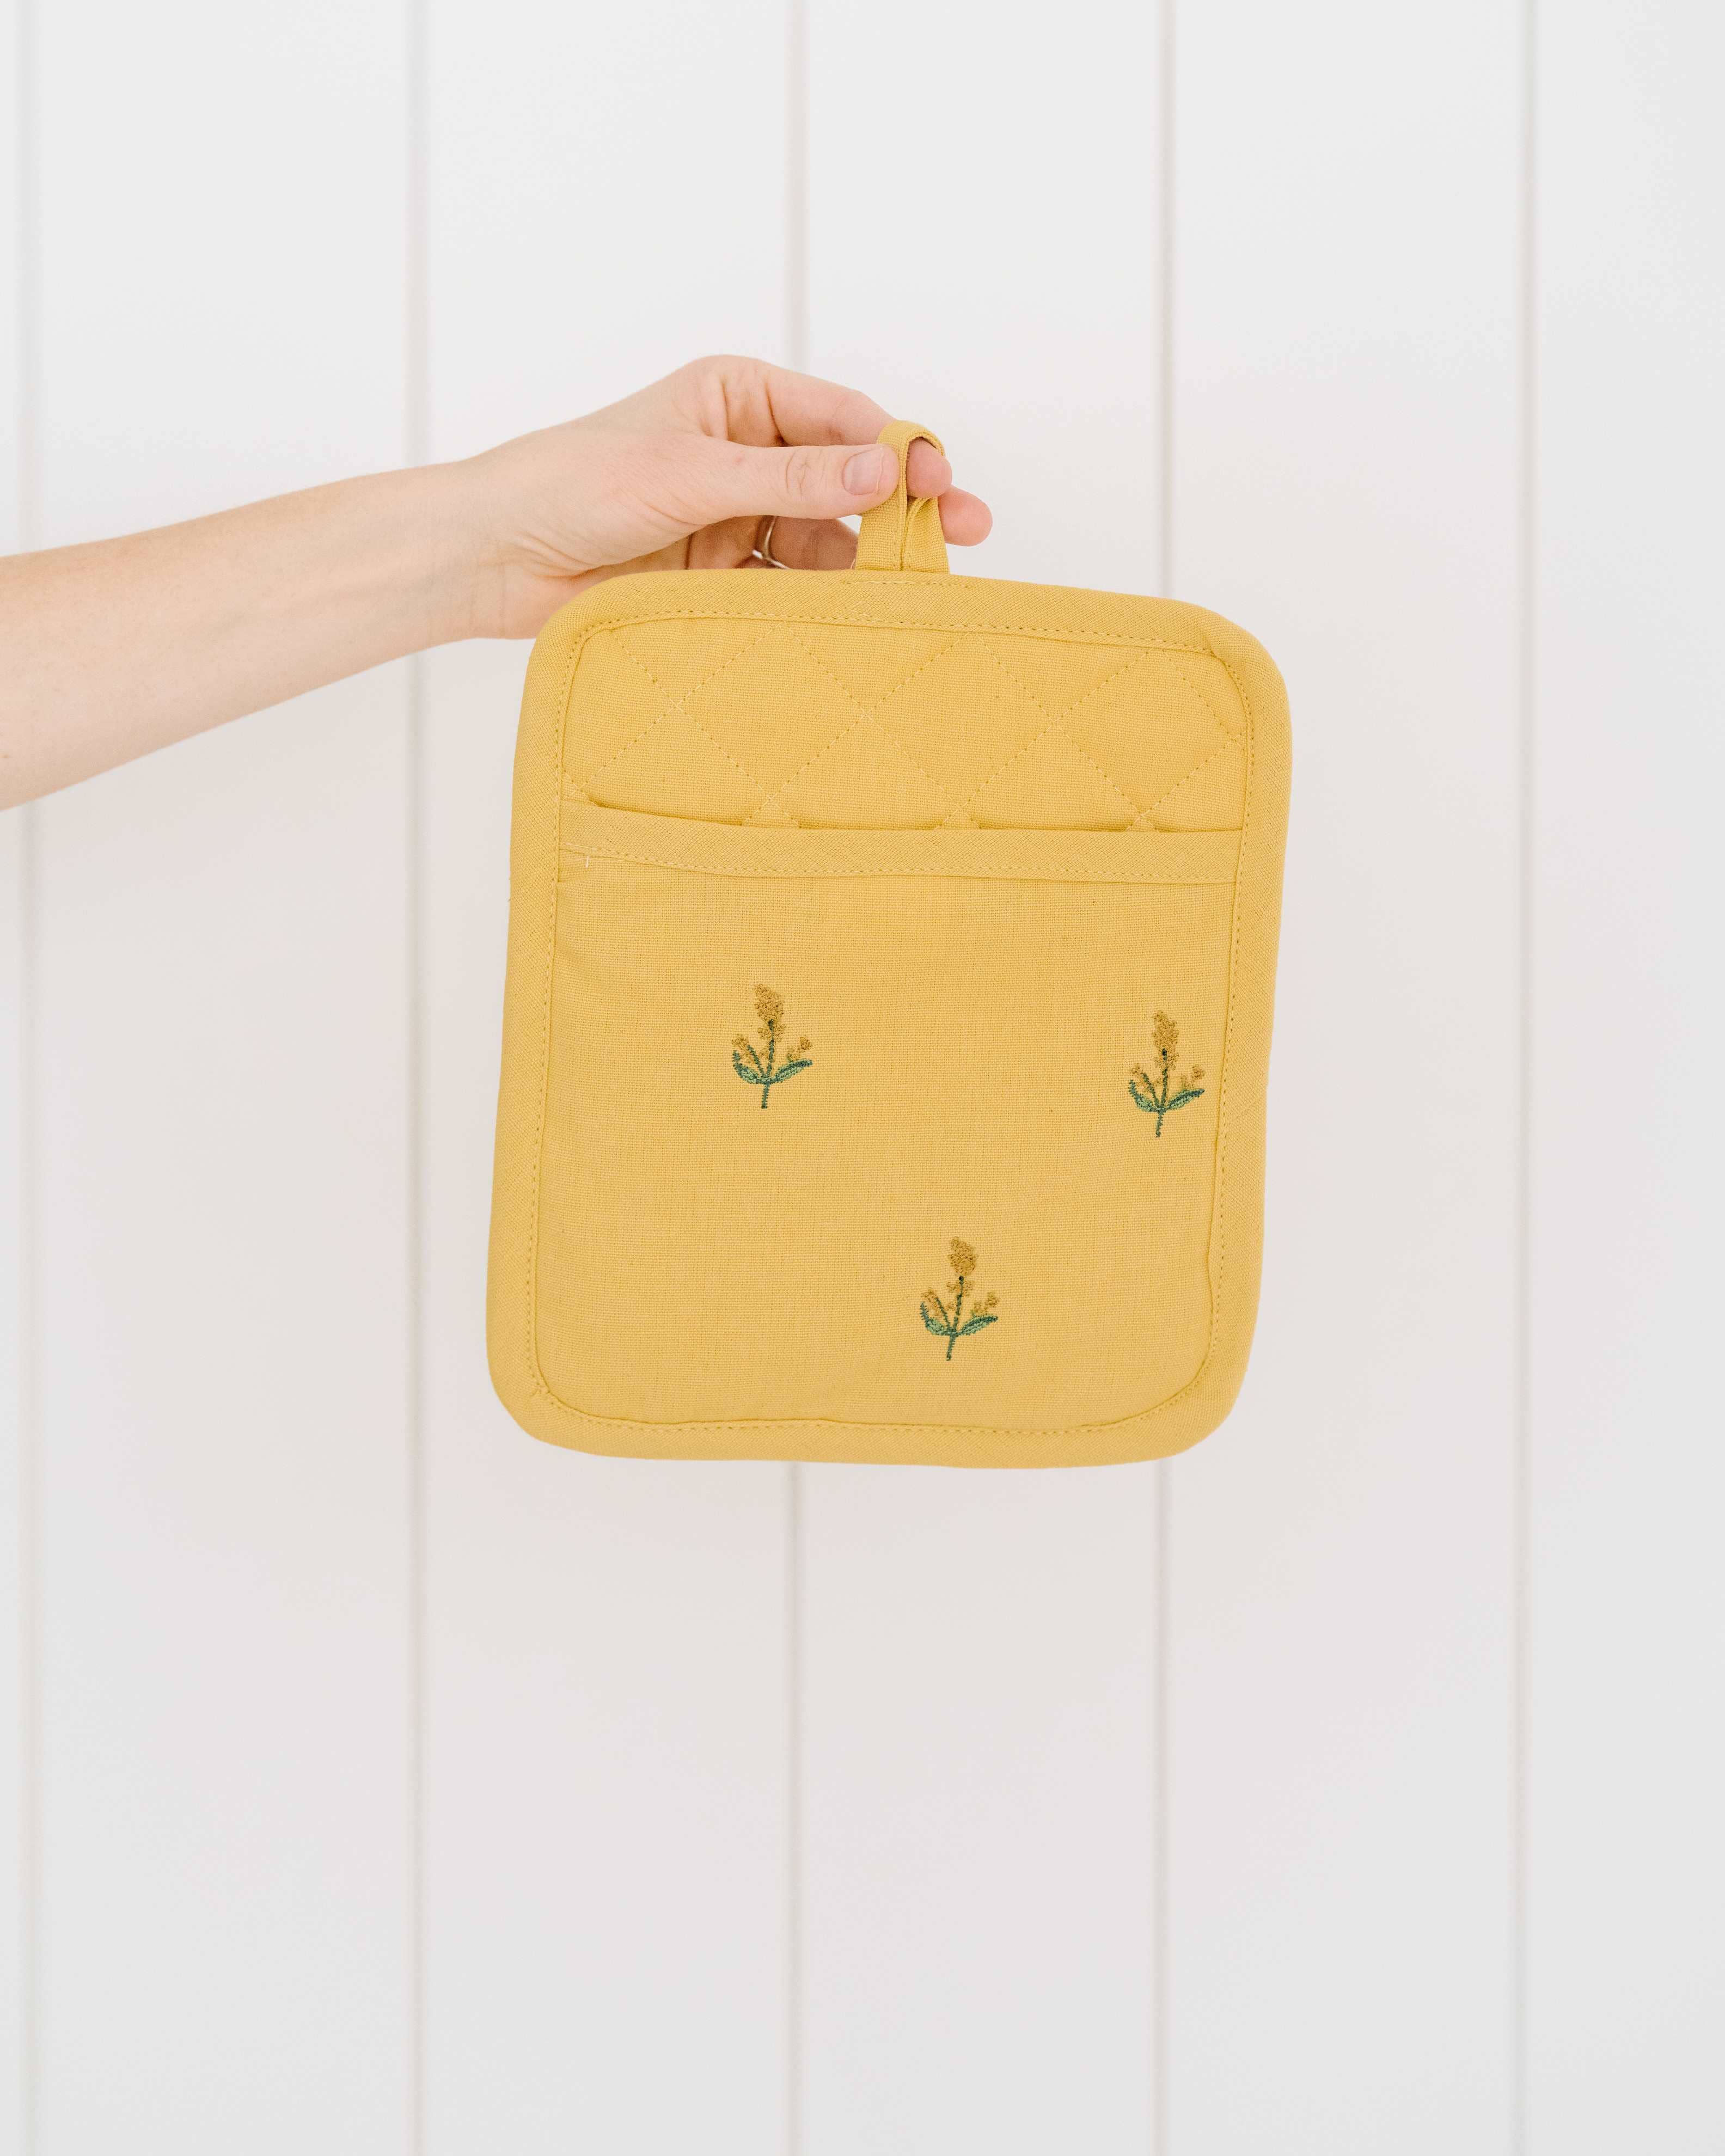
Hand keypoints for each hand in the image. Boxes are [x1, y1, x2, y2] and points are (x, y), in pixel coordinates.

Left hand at [457, 355, 992, 639]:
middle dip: (905, 509)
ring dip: (867, 568)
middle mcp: (748, 453)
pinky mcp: (723, 577)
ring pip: (828, 542)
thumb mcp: (686, 472)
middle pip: (849, 483)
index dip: (897, 452)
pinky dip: (820, 607)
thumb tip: (882, 473)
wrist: (495, 557)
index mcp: (740, 397)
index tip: (936, 487)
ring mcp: (739, 518)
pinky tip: (853, 625)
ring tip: (910, 596)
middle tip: (966, 534)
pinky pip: (790, 590)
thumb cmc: (570, 485)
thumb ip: (788, 479)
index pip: (843, 419)